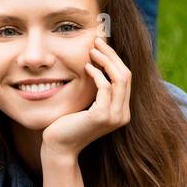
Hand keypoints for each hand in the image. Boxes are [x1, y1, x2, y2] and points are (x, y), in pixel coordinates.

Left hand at [41, 35, 130, 160]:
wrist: (59, 146)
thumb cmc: (68, 123)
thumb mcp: (87, 103)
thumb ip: (97, 90)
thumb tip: (97, 63)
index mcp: (122, 111)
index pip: (126, 78)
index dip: (115, 59)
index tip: (101, 45)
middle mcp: (123, 115)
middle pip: (126, 75)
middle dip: (112, 55)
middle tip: (97, 41)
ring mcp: (114, 117)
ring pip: (119, 79)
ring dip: (105, 61)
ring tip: (92, 50)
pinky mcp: (102, 117)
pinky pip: (105, 88)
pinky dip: (97, 74)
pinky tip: (86, 67)